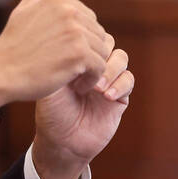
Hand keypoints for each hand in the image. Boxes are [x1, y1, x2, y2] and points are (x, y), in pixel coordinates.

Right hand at [0, 0, 112, 106]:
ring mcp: (75, 31)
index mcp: (60, 0)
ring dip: (91, 69)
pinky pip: (100, 68)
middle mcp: (70, 11)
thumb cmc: (12, 47)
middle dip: (88, 54)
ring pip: (102, 52)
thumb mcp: (23, 12)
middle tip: (70, 69)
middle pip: (99, 36)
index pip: (90, 20)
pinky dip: (92, 80)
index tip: (64, 53)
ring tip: (73, 78)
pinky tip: (76, 85)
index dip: (81, 41)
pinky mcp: (79, 53)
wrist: (1, 73)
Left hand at [31, 47, 133, 178]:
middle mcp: (92, 65)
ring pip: (121, 58)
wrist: (62, 144)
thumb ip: (59, 61)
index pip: (88, 34)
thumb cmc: (51, 114)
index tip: (72, 59)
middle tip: (86, 73)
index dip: (85, 42)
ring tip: (97, 88)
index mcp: (75, 57)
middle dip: (99, 54)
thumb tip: (70, 38)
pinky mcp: (120, 96)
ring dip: (111, 69)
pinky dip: (121, 84)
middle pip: (107, 42)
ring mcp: (108, 79)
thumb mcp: (49, 84)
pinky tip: (107, 96)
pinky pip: (128, 80)